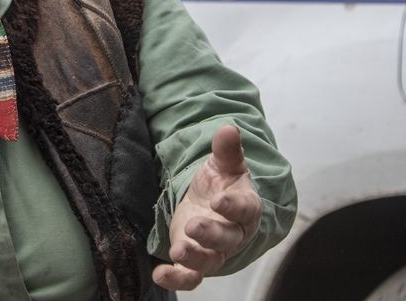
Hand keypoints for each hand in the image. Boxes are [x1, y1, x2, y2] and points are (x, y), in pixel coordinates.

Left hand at [153, 124, 261, 291]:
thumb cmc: (222, 184)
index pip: (244, 209)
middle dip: (211, 234)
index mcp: (245, 208)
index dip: (233, 206)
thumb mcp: (224, 164)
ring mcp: (213, 251)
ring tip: (177, 250)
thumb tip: (229, 127)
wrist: (213, 206)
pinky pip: (189, 276)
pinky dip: (176, 278)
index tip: (220, 200)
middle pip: (226, 239)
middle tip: (194, 226)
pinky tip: (159, 274)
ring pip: (209, 261)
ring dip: (194, 258)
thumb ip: (227, 150)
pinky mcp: (194, 261)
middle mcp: (232, 234)